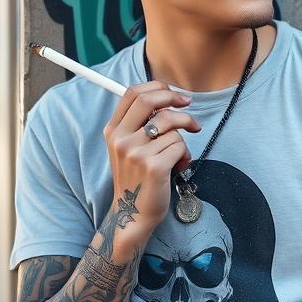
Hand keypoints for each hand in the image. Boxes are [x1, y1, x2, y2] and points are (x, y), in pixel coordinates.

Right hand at [103, 81, 199, 227]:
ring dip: (183, 138)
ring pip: (171, 126)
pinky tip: (178, 166)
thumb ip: (141, 123)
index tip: (174, 95)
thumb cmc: (138, 176)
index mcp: (113, 131)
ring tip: (178, 154)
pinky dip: (185, 155)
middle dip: (175, 100)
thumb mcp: (129, 147)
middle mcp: (121, 139)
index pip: (132, 93)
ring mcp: (135, 153)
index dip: (157, 88)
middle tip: (188, 108)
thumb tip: (168, 98)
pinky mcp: (153, 166)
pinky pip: (180, 146)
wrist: (133, 213)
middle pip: (150, 101)